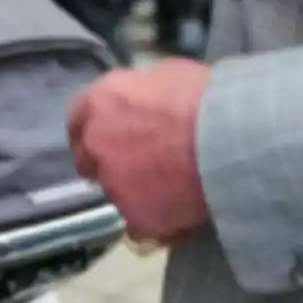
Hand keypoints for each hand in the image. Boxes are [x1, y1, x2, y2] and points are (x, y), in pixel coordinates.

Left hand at [68, 60, 210, 244]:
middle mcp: (96, 144)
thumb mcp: (162, 75)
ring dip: (134, 193)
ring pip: (116, 194)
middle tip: (139, 166)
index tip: (105, 135)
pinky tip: (177, 217)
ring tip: (169, 191)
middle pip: (90, 160)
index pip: (77, 119)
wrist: (225, 138)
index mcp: (99, 103)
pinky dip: (155, 224)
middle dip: (107, 163)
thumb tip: (141, 102)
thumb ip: (138, 92)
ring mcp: (114, 185)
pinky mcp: (137, 218)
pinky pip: (140, 227)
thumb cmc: (200, 95)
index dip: (92, 128)